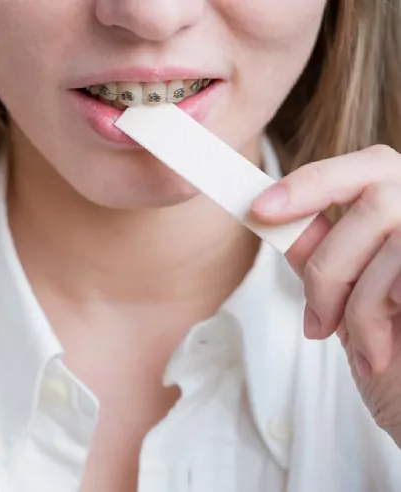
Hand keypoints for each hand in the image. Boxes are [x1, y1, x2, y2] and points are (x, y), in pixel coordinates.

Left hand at [251, 144, 400, 444]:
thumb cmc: (398, 366)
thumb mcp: (348, 304)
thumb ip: (324, 253)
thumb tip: (278, 215)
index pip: (371, 164)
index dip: (313, 181)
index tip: (259, 208)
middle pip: (375, 195)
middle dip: (329, 259)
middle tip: (316, 316)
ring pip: (387, 230)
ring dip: (349, 296)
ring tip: (353, 341)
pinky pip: (393, 279)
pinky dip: (371, 321)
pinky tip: (378, 355)